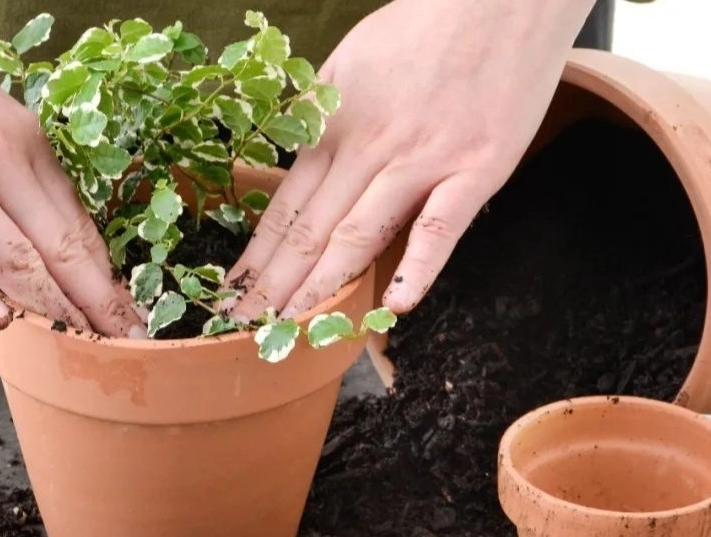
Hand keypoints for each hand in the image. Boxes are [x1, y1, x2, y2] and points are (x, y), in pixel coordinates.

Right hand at [0, 0, 144, 335]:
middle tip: (127, 346)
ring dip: (54, 310)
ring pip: (14, 256)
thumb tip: (41, 226)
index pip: (77, 224)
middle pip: (60, 247)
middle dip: (98, 305)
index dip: (106, 277)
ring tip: (84, 350)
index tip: (127, 313)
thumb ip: (12, 167)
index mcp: (23, 139)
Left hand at [225, 0, 595, 320]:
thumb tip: (300, 167)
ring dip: (320, 289)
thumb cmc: (427, 25)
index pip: (285, 206)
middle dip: (272, 287)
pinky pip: (440, 227)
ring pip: (359, 235)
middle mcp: (368, 148)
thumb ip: (326, 122)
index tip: (233, 293)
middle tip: (243, 330)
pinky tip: (397, 305)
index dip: (257, 257)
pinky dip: (418, 268)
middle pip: (310, 231)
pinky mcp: (476, 169)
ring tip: (290, 332)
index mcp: (335, 124)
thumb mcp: (352, 65)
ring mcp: (422, 160)